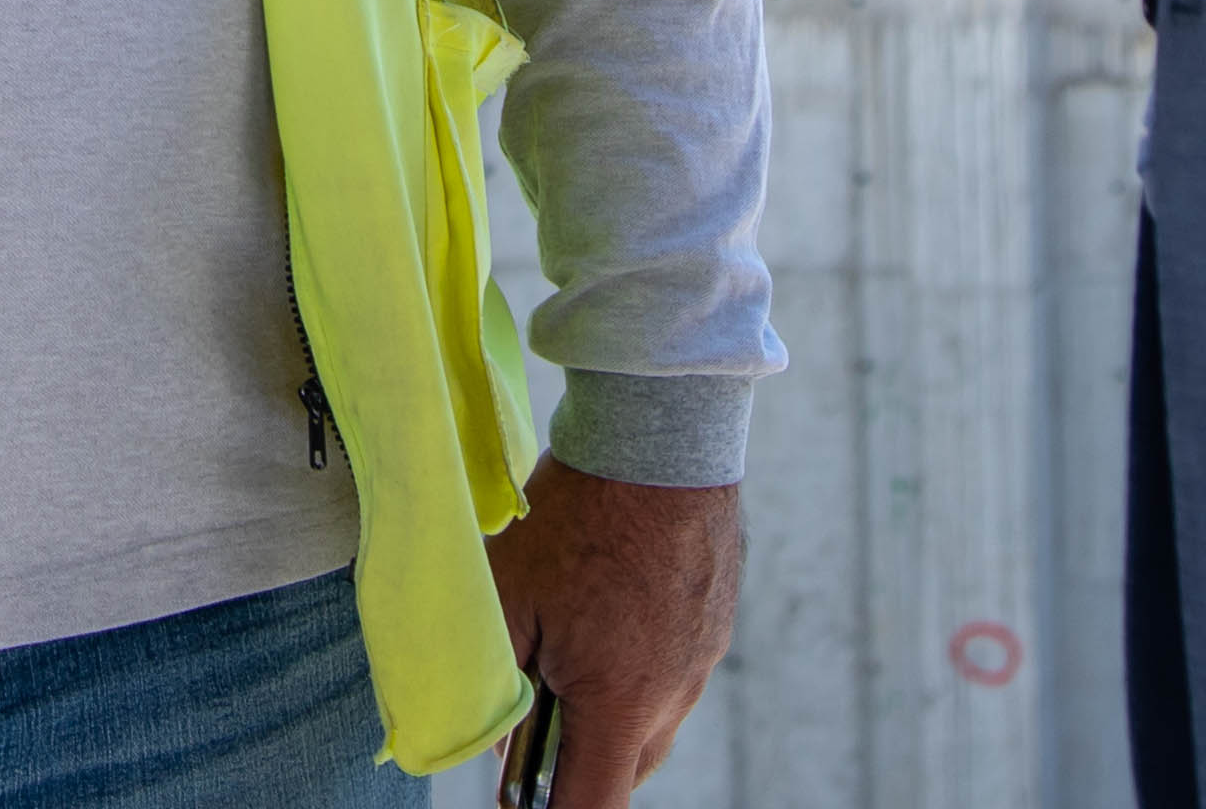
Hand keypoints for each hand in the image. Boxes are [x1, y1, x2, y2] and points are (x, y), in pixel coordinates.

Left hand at [486, 460, 739, 801]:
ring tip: (567, 651)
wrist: (661, 434)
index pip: (592, 807)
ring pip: (652, 720)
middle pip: (626, 771)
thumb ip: (493, 678)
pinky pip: (674, 672)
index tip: (521, 800)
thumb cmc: (579, 512)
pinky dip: (638, 667)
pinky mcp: (714, 622)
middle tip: (532, 716)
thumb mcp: (508, 594)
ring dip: (611, 712)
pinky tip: (607, 613)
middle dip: (578, 763)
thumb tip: (491, 732)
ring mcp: (703, 658)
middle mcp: (675, 693)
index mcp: (621, 702)